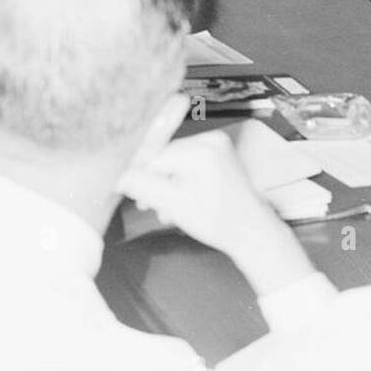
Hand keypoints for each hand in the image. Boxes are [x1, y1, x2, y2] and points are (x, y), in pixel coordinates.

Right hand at [119, 131, 306, 288]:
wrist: (253, 232)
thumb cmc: (215, 220)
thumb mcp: (174, 205)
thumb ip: (143, 186)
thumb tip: (117, 175)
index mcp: (201, 148)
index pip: (156, 156)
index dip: (141, 176)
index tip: (135, 197)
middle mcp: (210, 138)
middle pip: (166, 158)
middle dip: (156, 183)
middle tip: (150, 208)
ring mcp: (218, 144)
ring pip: (176, 161)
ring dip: (168, 185)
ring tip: (168, 211)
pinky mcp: (221, 152)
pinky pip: (190, 162)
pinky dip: (182, 181)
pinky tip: (181, 201)